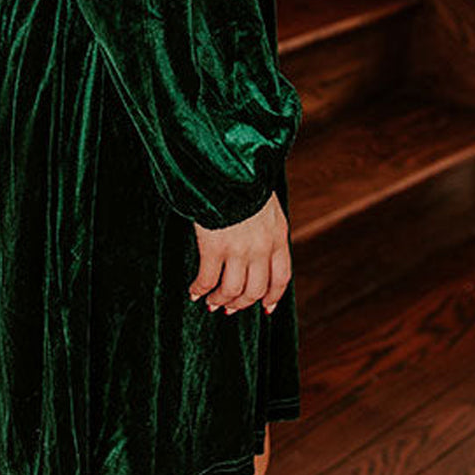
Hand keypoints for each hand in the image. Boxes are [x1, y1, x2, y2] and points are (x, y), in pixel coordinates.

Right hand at [188, 192, 290, 316]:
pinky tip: (193, 291)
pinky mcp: (214, 247)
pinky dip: (199, 289)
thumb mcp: (267, 203)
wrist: (228, 166)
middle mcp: (261, 247)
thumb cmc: (244, 180)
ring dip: (220, 300)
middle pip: (255, 290)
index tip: (266, 307)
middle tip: (229, 307)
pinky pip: (207, 279)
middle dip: (241, 303)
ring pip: (232, 290)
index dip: (273, 297)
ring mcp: (238, 249)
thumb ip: (266, 227)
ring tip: (211, 302)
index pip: (281, 278)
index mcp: (278, 236)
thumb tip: (259, 245)